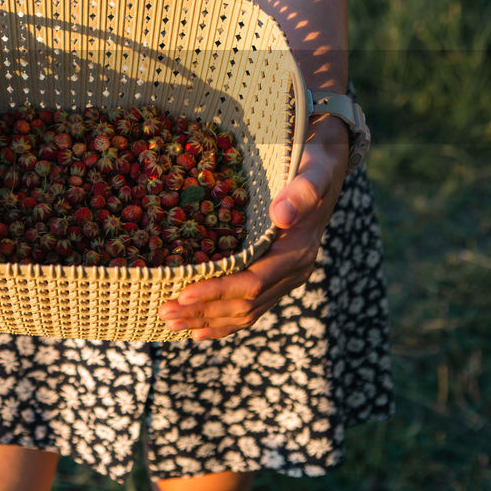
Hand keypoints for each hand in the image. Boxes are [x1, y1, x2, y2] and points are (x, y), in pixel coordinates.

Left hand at [158, 116, 350, 339]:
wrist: (327, 164)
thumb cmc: (313, 162)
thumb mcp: (312, 169)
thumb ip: (300, 191)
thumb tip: (281, 215)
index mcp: (298, 252)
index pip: (253, 282)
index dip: (218, 290)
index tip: (183, 294)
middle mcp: (295, 271)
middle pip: (246, 304)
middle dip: (204, 311)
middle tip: (163, 312)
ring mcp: (286, 278)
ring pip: (245, 311)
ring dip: (207, 320)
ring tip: (169, 321)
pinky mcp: (275, 276)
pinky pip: (250, 307)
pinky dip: (223, 321)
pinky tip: (197, 328)